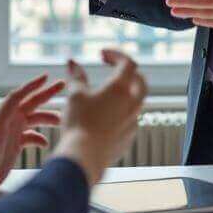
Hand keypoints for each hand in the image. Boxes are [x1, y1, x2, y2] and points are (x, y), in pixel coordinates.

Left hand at [0, 74, 63, 191]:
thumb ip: (9, 107)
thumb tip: (22, 91)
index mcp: (7, 112)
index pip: (23, 94)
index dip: (35, 84)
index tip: (47, 76)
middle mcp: (12, 120)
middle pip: (33, 103)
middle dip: (48, 94)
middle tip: (63, 85)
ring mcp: (14, 132)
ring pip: (36, 119)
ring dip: (48, 118)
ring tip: (61, 121)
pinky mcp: (16, 145)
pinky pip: (33, 137)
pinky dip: (41, 139)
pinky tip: (44, 144)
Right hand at [52, 49, 146, 185]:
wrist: (84, 158)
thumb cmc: (79, 124)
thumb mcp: (75, 95)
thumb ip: (76, 76)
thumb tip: (72, 62)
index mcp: (121, 88)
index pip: (128, 62)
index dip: (116, 54)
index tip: (102, 54)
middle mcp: (132, 104)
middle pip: (140, 81)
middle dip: (128, 71)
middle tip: (112, 68)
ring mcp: (133, 122)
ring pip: (136, 101)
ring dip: (126, 92)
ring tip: (107, 92)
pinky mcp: (129, 138)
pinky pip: (130, 119)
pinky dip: (121, 111)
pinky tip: (105, 115)